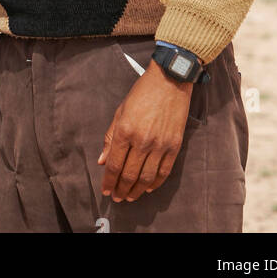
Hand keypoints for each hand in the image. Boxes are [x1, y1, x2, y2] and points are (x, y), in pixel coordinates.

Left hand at [98, 60, 192, 202]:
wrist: (169, 80)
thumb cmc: (142, 92)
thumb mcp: (120, 111)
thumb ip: (111, 138)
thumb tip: (102, 161)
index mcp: (125, 130)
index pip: (114, 164)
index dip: (108, 180)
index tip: (105, 190)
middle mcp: (142, 140)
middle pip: (129, 175)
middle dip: (121, 189)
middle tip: (117, 197)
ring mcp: (160, 144)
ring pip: (146, 177)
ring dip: (137, 191)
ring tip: (130, 197)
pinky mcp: (174, 146)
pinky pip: (164, 171)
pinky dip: (155, 183)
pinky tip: (148, 188)